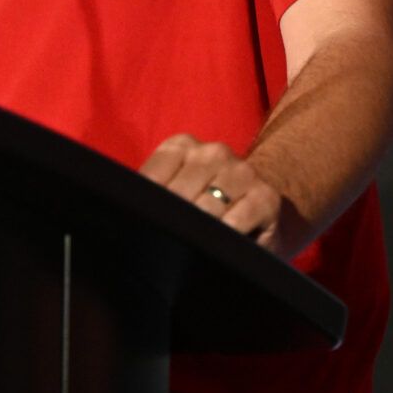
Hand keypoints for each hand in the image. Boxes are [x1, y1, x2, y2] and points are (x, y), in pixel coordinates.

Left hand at [138, 132, 301, 257]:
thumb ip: (154, 196)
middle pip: (177, 196)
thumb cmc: (210, 204)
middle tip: (170, 243)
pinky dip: (224, 237)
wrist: (269, 205)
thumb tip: (123, 216)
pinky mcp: (265, 197)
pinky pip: (234, 223)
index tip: (144, 228)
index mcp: (182, 146)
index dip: (145, 209)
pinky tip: (220, 246)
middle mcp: (213, 153)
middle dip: (171, 224)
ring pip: (205, 210)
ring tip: (197, 245)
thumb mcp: (179, 190)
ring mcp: (241, 172)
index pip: (151, 178)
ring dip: (198, 233)